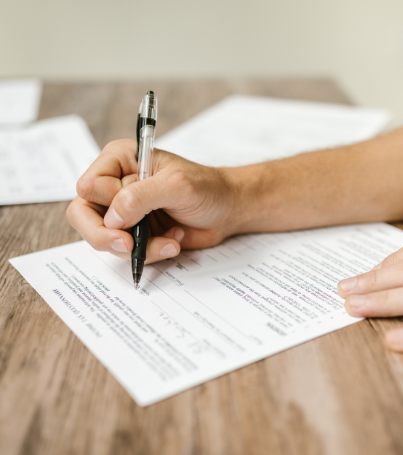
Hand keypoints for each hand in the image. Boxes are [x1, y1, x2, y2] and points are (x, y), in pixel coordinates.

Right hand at [67, 139, 239, 262]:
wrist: (226, 210)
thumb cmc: (206, 188)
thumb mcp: (176, 185)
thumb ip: (140, 197)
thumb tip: (111, 219)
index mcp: (120, 161)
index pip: (88, 187)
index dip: (107, 206)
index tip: (132, 217)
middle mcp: (116, 185)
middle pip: (83, 216)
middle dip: (107, 237)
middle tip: (129, 246)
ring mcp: (124, 211)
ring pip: (105, 239)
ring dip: (139, 248)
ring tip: (170, 240)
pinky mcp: (136, 232)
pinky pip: (127, 252)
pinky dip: (150, 253)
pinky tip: (173, 242)